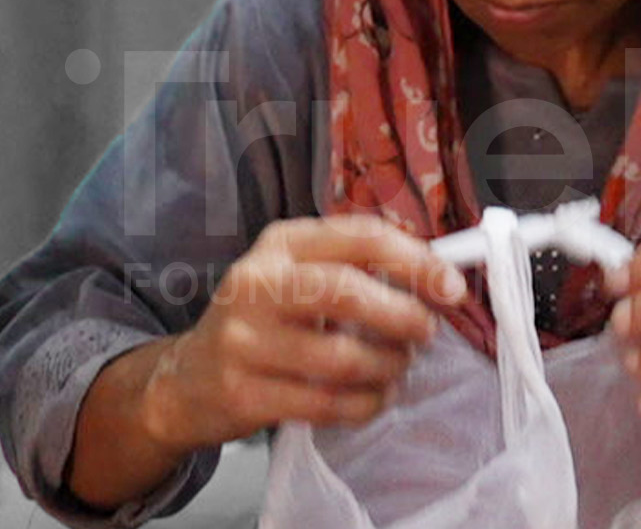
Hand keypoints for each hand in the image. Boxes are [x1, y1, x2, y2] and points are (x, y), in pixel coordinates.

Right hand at [140, 214, 468, 452]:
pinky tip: (376, 397)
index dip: (416, 261)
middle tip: (426, 332)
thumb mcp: (297, 274)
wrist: (187, 379)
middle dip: (403, 315)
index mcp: (281, 244)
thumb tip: (439, 275)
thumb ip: (358, 267)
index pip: (360, 237)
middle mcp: (256, 283)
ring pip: (342, 356)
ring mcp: (244, 340)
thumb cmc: (263, 321)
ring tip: (398, 366)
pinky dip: (366, 403)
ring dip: (388, 366)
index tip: (452, 287)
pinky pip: (326, 403)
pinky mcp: (244, 393)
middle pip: (348, 291)